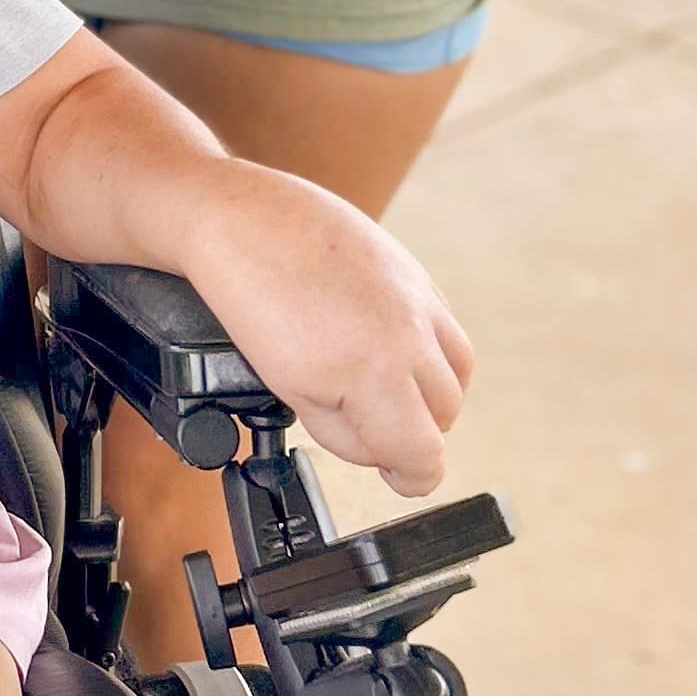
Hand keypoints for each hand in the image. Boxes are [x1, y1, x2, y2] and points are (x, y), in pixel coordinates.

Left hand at [184, 170, 472, 496]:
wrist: (239, 219)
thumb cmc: (249, 298)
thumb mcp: (288, 390)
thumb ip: (344, 430)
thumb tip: (382, 448)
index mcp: (375, 370)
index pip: (424, 453)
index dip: (409, 476)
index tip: (397, 475)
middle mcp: (408, 332)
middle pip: (445, 414)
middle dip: (412, 430)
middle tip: (369, 423)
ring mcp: (416, 295)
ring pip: (457, 371)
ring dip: (428, 390)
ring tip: (382, 385)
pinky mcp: (413, 269)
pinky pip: (445, 324)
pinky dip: (428, 346)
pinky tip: (388, 343)